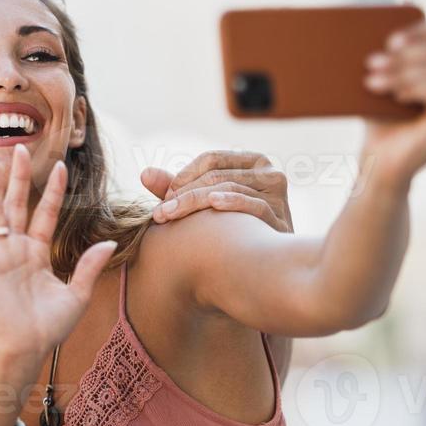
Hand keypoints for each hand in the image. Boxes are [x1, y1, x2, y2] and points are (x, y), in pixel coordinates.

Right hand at [0, 144, 116, 382]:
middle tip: (20, 147)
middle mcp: (16, 250)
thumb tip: (109, 242)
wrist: (25, 349)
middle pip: (16, 204)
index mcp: (37, 254)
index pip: (45, 214)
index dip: (51, 191)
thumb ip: (88, 267)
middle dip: (18, 177)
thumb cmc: (49, 328)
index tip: (60, 166)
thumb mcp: (77, 296)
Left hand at [143, 150, 292, 232]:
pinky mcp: (281, 218)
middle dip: (183, 193)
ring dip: (193, 202)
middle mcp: (269, 173)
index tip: (163, 197)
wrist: (262, 267)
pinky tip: (211, 205)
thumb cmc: (230, 230)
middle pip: (217, 175)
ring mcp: (278, 195)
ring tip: (167, 216)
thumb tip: (144, 173)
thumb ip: (175, 189)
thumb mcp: (201, 205)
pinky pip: (252, 205)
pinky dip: (230, 203)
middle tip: (159, 213)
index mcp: (252, 162)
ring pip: (229, 189)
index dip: (183, 175)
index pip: (212, 159)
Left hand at [362, 22, 425, 186]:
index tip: (389, 41)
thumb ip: (392, 43)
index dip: (417, 30)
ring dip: (402, 71)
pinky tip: (397, 96)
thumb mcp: (381, 74)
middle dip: (402, 53)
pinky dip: (416, 88)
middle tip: (371, 64)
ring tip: (372, 83)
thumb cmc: (378, 115)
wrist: (379, 157)